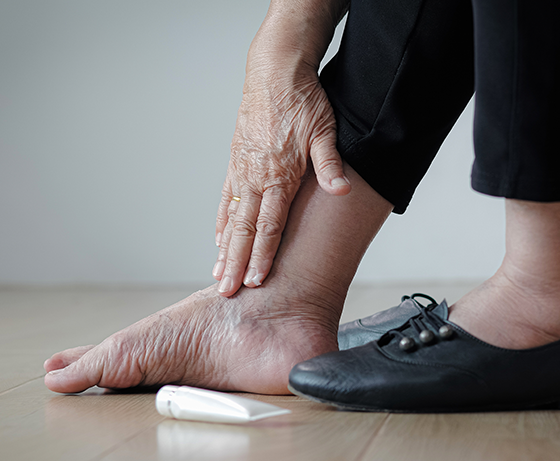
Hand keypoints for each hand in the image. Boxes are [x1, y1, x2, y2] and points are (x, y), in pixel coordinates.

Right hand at [213, 64, 349, 296]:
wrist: (275, 71)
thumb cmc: (302, 100)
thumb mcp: (324, 130)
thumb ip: (328, 165)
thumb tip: (341, 191)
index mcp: (278, 175)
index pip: (269, 226)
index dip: (262, 256)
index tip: (256, 281)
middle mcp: (255, 177)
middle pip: (244, 230)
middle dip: (236, 263)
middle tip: (228, 291)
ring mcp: (242, 170)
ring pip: (232, 218)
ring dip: (225, 249)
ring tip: (218, 275)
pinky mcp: (236, 161)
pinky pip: (226, 199)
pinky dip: (222, 222)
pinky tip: (218, 241)